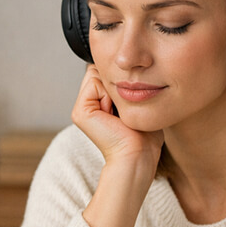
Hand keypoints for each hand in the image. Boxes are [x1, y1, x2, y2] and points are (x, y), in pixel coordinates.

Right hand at [73, 65, 163, 226]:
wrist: (138, 156)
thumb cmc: (144, 137)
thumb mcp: (140, 107)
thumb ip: (131, 88)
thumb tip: (129, 69)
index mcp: (100, 104)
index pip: (108, 73)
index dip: (123, 80)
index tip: (132, 104)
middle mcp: (89, 105)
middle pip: (101, 71)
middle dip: (118, 84)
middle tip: (125, 110)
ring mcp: (82, 108)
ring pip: (97, 73)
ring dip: (115, 90)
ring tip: (120, 114)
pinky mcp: (80, 112)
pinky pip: (94, 82)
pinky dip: (109, 95)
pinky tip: (113, 115)